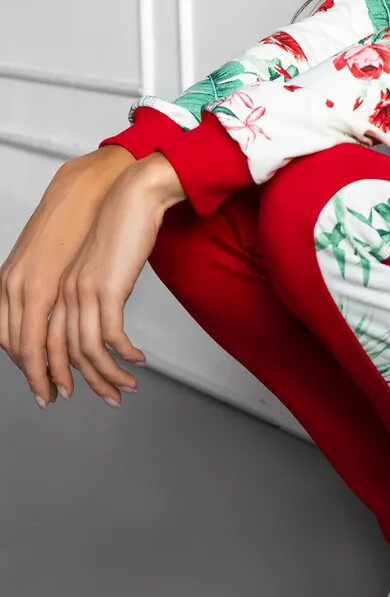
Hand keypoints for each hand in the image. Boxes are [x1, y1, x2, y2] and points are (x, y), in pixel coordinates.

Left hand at [44, 154, 185, 407]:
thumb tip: (96, 319)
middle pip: (62, 354)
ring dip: (110, 375)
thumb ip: (90, 291)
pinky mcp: (107, 289)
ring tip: (128, 385)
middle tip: (108, 398)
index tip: (70, 391)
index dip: (53, 373)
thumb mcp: (96, 265)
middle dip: (84, 383)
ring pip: (88, 351)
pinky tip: (138, 359)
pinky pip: (112, 336)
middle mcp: (62, 292)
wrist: (132, 198)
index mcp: (53, 287)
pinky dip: (125, 353)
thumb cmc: (119, 227)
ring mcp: (82, 291)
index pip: (43, 343)